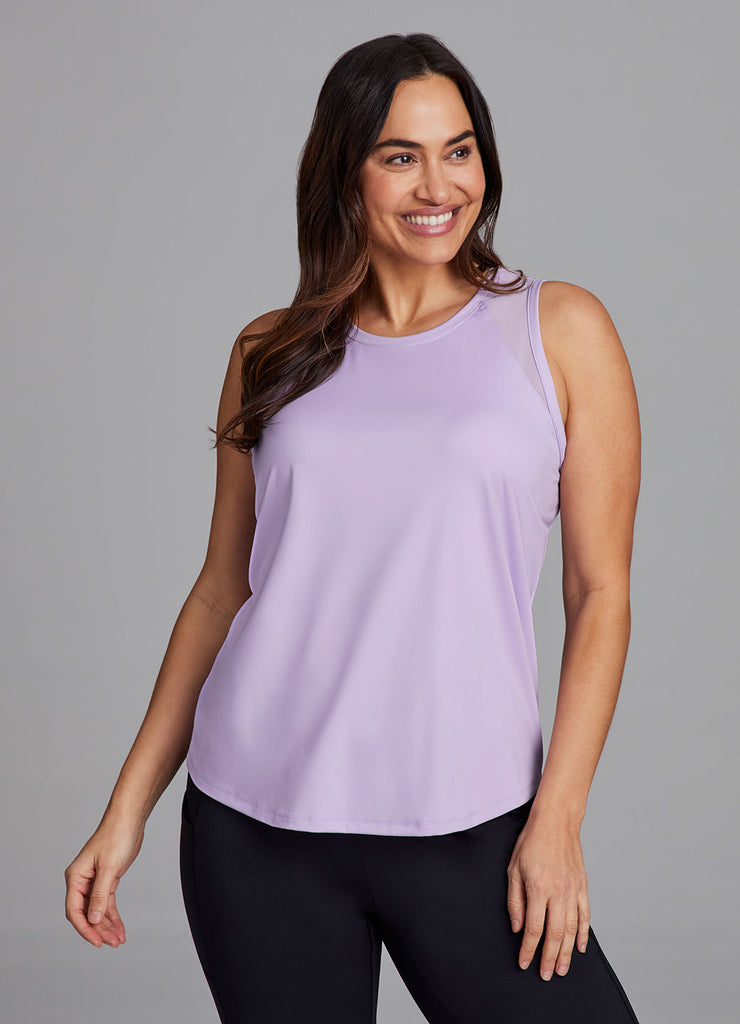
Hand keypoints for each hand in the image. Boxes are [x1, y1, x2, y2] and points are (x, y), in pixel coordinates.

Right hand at [64, 816, 144, 947]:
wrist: (130, 819)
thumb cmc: (116, 837)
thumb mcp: (109, 868)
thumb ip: (99, 895)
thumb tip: (92, 920)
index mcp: (76, 877)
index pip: (75, 911)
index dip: (85, 929)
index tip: (97, 942)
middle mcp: (82, 881)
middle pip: (86, 913)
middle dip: (99, 930)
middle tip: (113, 943)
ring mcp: (94, 881)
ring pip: (98, 910)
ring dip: (107, 926)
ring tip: (119, 940)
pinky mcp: (107, 879)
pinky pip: (107, 903)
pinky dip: (113, 916)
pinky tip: (120, 928)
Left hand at [506, 810, 589, 979]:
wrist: (556, 822)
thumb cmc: (531, 842)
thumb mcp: (513, 869)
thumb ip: (515, 900)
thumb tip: (516, 926)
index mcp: (538, 889)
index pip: (533, 928)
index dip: (528, 949)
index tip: (524, 962)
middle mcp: (558, 893)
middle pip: (555, 935)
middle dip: (549, 958)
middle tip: (545, 974)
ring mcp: (573, 890)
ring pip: (571, 929)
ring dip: (567, 952)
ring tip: (562, 969)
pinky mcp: (583, 886)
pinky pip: (585, 915)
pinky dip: (583, 933)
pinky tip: (580, 947)